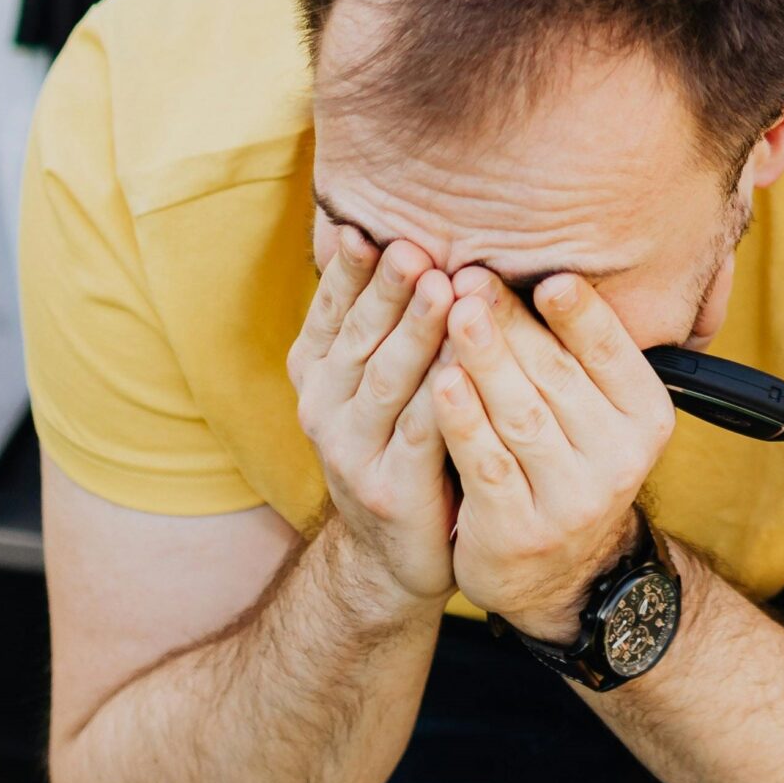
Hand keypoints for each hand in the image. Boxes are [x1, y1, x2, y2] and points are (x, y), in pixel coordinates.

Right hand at [287, 231, 456, 609]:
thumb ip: (380, 320)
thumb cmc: (400, 442)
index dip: (349, 273)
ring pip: (387, 380)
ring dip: (414, 332)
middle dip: (386, 291)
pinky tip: (465, 365)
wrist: (395, 554)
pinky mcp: (392, 488)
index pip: (332, 312)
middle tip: (412, 248)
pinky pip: (422, 432)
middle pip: (360, 338)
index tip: (369, 229)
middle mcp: (325, 409)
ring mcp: (354, 452)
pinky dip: (442, 395)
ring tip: (441, 288)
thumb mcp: (375, 380)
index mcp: (318, 374)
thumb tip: (390, 231)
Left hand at [431, 268, 676, 641]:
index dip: (580, 313)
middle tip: (470, 276)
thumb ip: (573, 353)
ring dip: (484, 360)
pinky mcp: (521, 531)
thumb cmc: (564, 462)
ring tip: (451, 314)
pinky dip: (463, 421)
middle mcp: (619, 459)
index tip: (547, 276)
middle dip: (512, 324)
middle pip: (557, 377)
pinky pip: (488, 464)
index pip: (612, 352)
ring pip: (521, 416)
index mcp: (645, 416)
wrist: (555, 572)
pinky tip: (439, 382)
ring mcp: (571, 500)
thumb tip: (531, 271)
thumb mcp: (593, 413)